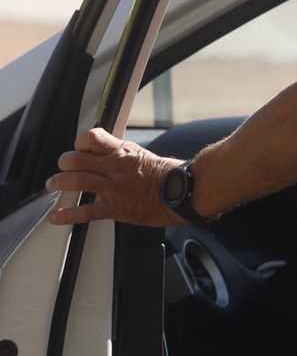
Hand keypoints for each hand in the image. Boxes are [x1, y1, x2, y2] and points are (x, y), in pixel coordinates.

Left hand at [45, 127, 184, 227]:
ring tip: (53, 186)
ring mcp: (113, 188)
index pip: (91, 138)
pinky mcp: (115, 208)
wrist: (184, 192)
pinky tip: (57, 216)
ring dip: (59, 184)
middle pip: (76, 159)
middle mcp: (115, 167)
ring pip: (76, 181)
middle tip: (63, 168)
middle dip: (65, 164)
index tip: (79, 149)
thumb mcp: (143, 155)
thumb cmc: (168, 176)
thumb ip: (123, 155)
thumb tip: (111, 154)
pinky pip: (86, 211)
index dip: (80, 143)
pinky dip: (67, 215)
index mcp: (122, 152)